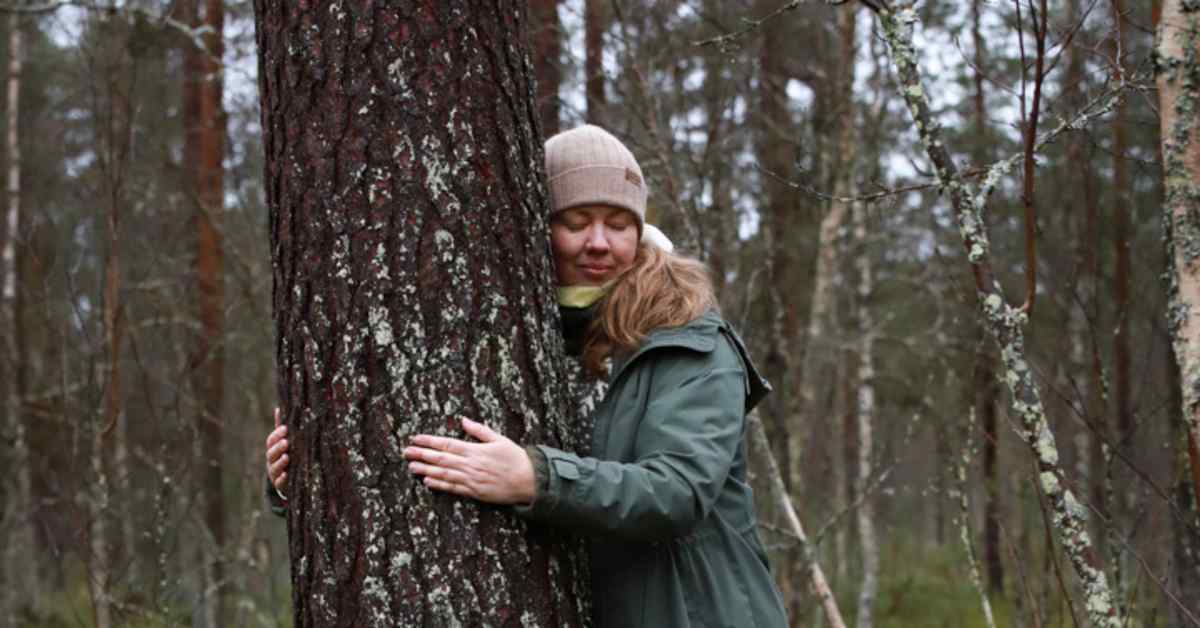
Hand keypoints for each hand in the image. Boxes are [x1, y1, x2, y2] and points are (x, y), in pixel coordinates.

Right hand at [265, 407, 289, 496]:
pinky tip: (286, 475)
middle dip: (278, 447)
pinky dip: (282, 479)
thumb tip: (279, 408)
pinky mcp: (280, 484)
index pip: (271, 441)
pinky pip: (279, 483)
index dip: (277, 435)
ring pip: (274, 468)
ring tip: (287, 457)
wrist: (287, 479)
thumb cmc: (287, 455)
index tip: (285, 428)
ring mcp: (275, 473)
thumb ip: (281, 427)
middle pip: (271, 453)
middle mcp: (272, 461)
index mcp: (273, 449)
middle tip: (286, 442)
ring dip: (280, 462)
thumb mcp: (284, 441)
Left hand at [403, 418, 535, 504]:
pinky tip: (427, 482)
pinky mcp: (474, 492)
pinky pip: (453, 488)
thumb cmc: (515, 458)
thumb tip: (463, 420)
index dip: (430, 441)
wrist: (528, 480)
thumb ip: (479, 430)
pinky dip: (439, 485)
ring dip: (425, 470)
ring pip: (443, 474)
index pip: (447, 444)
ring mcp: (471, 479)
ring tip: (411, 467)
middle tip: (406, 452)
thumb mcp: (499, 439)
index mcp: (475, 450)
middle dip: (422, 454)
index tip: (416, 438)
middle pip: (441, 459)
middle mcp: (470, 464)